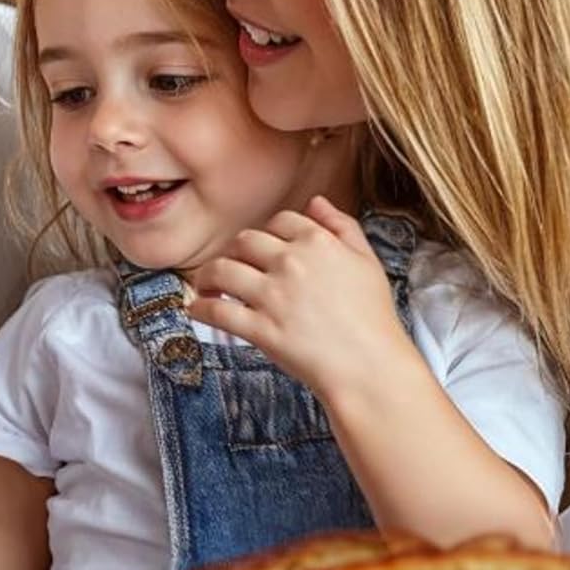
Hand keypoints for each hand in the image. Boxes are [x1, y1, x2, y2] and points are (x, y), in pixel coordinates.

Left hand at [187, 196, 411, 400]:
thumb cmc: (373, 318)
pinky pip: (218, 311)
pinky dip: (200, 308)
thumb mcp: (367, 261)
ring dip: (208, 276)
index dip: (268, 233)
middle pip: (244, 241)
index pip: (279, 221)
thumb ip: (342, 226)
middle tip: (233, 265)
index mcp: (318, 242)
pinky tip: (196, 309)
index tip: (264, 248)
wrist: (370, 367)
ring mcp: (273, 296)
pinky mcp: (260, 329)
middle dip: (235, 251)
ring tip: (207, 286)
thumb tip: (316, 201)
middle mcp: (291, 262)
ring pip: (222, 270)